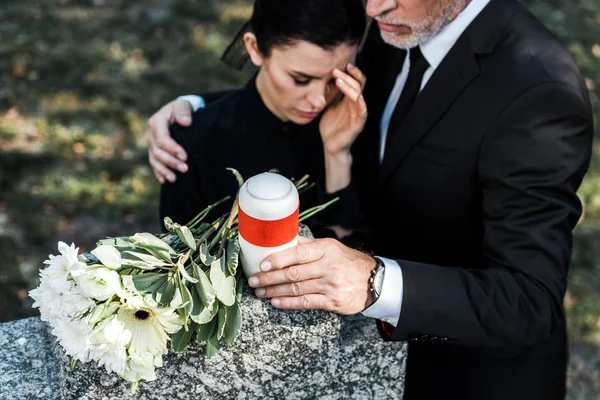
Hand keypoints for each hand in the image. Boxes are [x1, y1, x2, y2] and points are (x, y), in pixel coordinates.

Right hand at [144, 98, 192, 183]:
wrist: (178, 114)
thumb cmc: (182, 110)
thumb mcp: (184, 105)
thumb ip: (184, 111)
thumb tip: (185, 122)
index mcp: (157, 122)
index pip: (162, 138)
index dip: (172, 149)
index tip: (185, 156)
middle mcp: (151, 134)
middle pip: (158, 151)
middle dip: (171, 162)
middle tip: (185, 169)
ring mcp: (151, 144)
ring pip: (154, 160)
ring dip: (164, 170)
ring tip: (175, 179)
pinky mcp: (154, 151)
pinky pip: (154, 164)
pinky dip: (159, 173)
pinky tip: (165, 180)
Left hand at [248, 236, 376, 314]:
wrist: (373, 281)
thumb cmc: (346, 261)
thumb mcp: (331, 247)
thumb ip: (308, 245)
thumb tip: (282, 238)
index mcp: (327, 249)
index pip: (298, 254)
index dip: (278, 259)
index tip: (262, 264)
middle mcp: (329, 266)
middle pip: (294, 273)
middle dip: (269, 278)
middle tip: (253, 281)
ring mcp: (331, 285)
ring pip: (297, 289)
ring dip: (274, 291)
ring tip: (260, 292)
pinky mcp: (333, 302)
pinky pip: (306, 303)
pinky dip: (288, 303)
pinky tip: (275, 301)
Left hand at [319, 63, 367, 156]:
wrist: (331, 145)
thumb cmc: (331, 125)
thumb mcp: (328, 105)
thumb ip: (330, 93)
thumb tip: (323, 78)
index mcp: (349, 99)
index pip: (355, 81)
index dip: (351, 72)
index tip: (340, 64)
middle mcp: (356, 104)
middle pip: (359, 85)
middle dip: (349, 75)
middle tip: (337, 69)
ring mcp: (358, 114)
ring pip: (359, 95)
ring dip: (350, 86)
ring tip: (339, 80)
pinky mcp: (358, 124)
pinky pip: (363, 113)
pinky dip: (362, 104)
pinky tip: (359, 97)